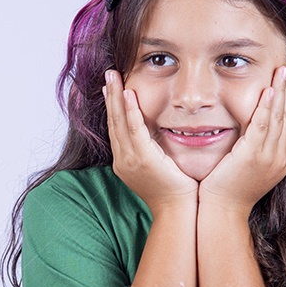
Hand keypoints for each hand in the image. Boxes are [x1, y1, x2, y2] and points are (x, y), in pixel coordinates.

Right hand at [104, 69, 197, 211]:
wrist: (178, 212)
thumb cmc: (176, 193)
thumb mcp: (161, 168)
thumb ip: (155, 152)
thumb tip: (159, 139)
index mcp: (125, 161)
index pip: (116, 128)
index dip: (113, 106)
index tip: (111, 87)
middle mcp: (123, 159)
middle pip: (112, 121)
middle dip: (109, 95)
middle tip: (108, 74)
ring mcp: (130, 160)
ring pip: (119, 122)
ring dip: (115, 96)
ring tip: (112, 76)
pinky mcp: (143, 159)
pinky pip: (133, 130)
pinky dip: (130, 111)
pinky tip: (128, 94)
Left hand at [199, 64, 285, 211]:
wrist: (222, 212)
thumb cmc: (227, 193)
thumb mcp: (245, 168)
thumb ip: (252, 150)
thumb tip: (249, 135)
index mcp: (279, 161)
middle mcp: (279, 158)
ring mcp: (269, 158)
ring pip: (278, 118)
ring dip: (281, 92)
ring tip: (283, 71)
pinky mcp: (253, 156)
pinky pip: (263, 126)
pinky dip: (267, 107)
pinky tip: (269, 91)